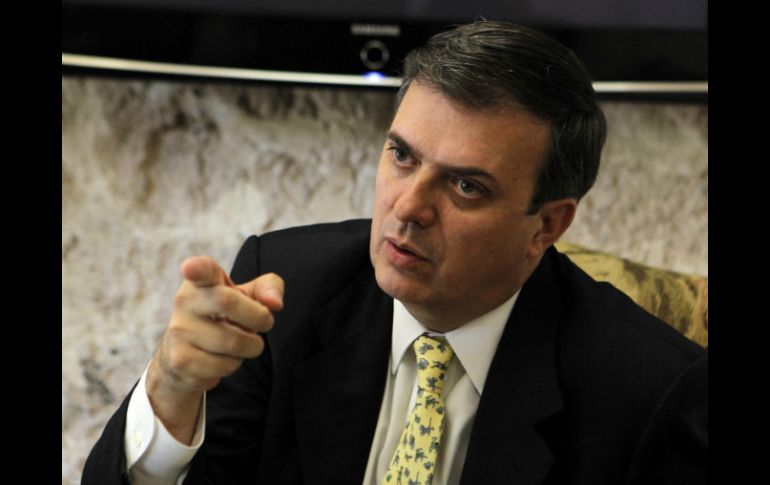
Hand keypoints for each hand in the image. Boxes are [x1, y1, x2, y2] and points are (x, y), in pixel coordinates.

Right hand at [146, 256, 283, 442]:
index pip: (200, 271)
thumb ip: (268, 288)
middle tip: (265, 323)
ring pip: (234, 342)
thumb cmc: (225, 318)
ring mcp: (179, 332)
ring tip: (240, 342)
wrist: (184, 358)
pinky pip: (225, 366)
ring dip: (250, 347)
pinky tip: (221, 359)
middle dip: (258, 317)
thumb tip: (276, 304)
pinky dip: (233, 365)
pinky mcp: (181, 361)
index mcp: (201, 281)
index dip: (197, 268)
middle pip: (228, 303)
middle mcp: (185, 302)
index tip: (190, 268)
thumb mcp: (247, 296)